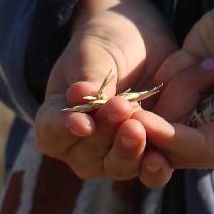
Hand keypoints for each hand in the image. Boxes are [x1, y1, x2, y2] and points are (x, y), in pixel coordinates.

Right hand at [34, 0, 213, 187]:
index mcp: (57, 121)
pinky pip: (152, 170)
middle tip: (121, 108)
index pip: (53, 132)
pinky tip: (161, 157)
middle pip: (89, 155)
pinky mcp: (150, 154)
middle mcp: (84, 147)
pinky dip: (156, 165)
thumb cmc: (103, 47)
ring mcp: (116, 155)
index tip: (82, 122)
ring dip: (130, 151)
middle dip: (105, 133)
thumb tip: (80, 96)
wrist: (140, 43)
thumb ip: (88, 79)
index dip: (65, 129)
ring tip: (138, 129)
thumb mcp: (91, 55)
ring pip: (120, 166)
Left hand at [142, 0, 213, 170]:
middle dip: (150, 122)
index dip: (171, 138)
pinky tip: (150, 76)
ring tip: (178, 61)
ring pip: (157, 132)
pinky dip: (146, 95)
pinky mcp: (184, 122)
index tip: (140, 120)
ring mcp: (205, 135)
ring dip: (153, 99)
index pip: (205, 147)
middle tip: (119, 101)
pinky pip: (150, 116)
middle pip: (174, 146)